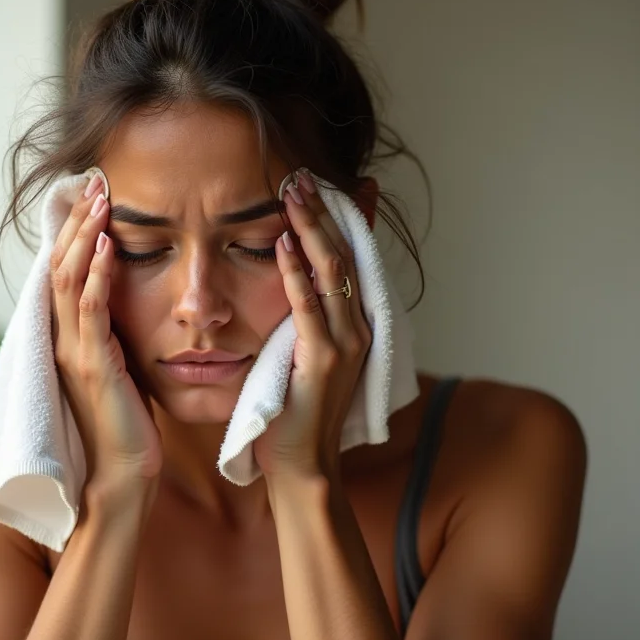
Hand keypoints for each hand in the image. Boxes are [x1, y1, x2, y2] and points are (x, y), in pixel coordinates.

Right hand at [50, 173, 162, 488]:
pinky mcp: (93, 366)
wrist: (122, 473)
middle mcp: (63, 340)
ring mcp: (74, 352)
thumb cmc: (125, 423)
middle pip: (60, 267)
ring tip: (100, 201)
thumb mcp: (117, 368)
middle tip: (95, 186)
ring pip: (69, 280)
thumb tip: (126, 304)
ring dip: (85, 238)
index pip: (64, 273)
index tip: (96, 200)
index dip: (76, 235)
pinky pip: (90, 311)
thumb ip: (112, 335)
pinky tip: (109, 246)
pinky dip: (97, 275)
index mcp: (69, 339)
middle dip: (78, 224)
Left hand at [253, 169, 371, 481]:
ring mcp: (345, 343)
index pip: (348, 261)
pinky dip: (295, 274)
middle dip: (321, 213)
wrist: (304, 462)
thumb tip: (292, 279)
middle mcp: (358, 327)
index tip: (312, 188)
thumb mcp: (306, 355)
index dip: (333, 221)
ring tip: (292, 192)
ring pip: (332, 272)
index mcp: (356, 324)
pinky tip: (281, 244)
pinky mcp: (323, 360)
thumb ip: (307, 317)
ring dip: (310, 229)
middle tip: (300, 177)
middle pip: (343, 256)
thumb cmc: (297, 410)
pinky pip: (308, 308)